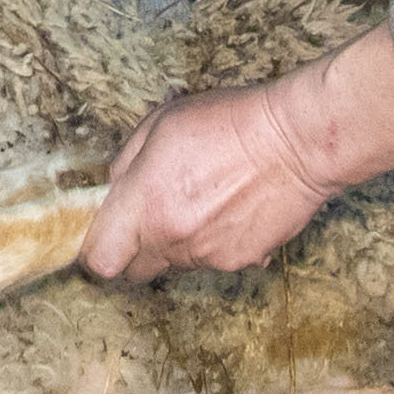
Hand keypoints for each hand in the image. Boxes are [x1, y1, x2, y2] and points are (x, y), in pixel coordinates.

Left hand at [86, 24, 393, 281]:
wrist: (298, 143)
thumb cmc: (230, 122)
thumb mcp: (162, 123)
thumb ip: (127, 163)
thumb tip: (115, 190)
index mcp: (145, 203)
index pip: (100, 259)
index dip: (96, 248)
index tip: (103, 231)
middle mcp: (173, 239)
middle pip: (133, 271)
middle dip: (132, 251)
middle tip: (146, 219)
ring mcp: (209, 256)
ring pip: (174, 264)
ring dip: (175, 243)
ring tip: (200, 202)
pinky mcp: (241, 262)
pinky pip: (212, 261)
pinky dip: (213, 243)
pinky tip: (229, 210)